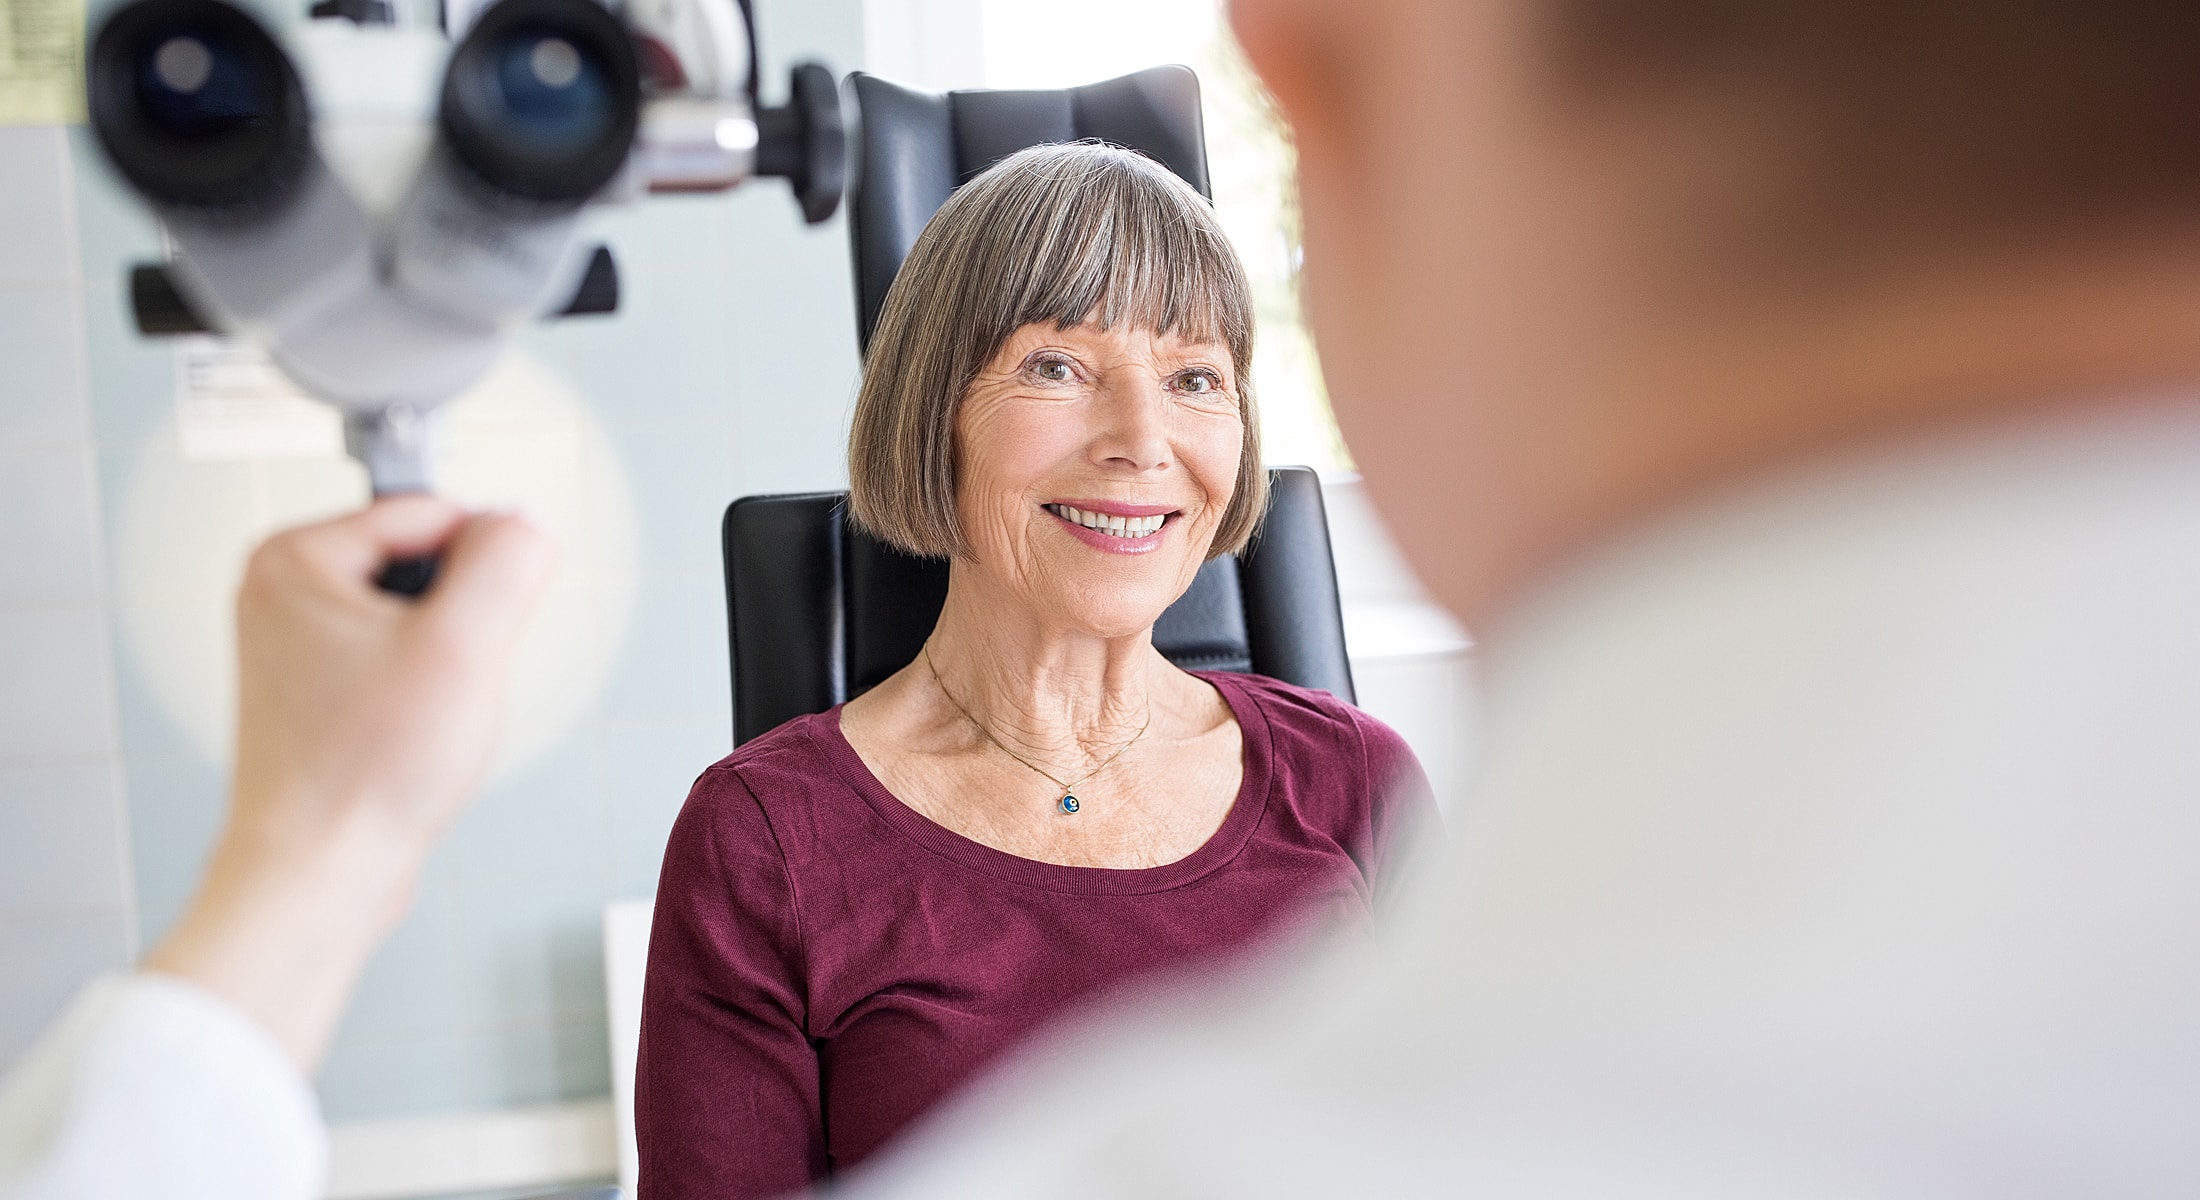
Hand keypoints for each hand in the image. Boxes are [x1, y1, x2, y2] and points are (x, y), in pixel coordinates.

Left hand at [147, 497, 556, 1066]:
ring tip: (423, 715)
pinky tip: (411, 735)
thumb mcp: (463, 647)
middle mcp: (281, 591)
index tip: (479, 632)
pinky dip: (426, 693)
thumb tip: (528, 524)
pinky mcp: (317, 690)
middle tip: (444, 681)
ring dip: (448, 661)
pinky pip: (402, 659)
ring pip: (421, 616)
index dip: (483, 569)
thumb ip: (507, 562)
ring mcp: (295, 643)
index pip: (435, 512)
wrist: (318, 873)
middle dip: (463, 621)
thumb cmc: (363, 776)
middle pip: (429, 563)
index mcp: (294, 557)